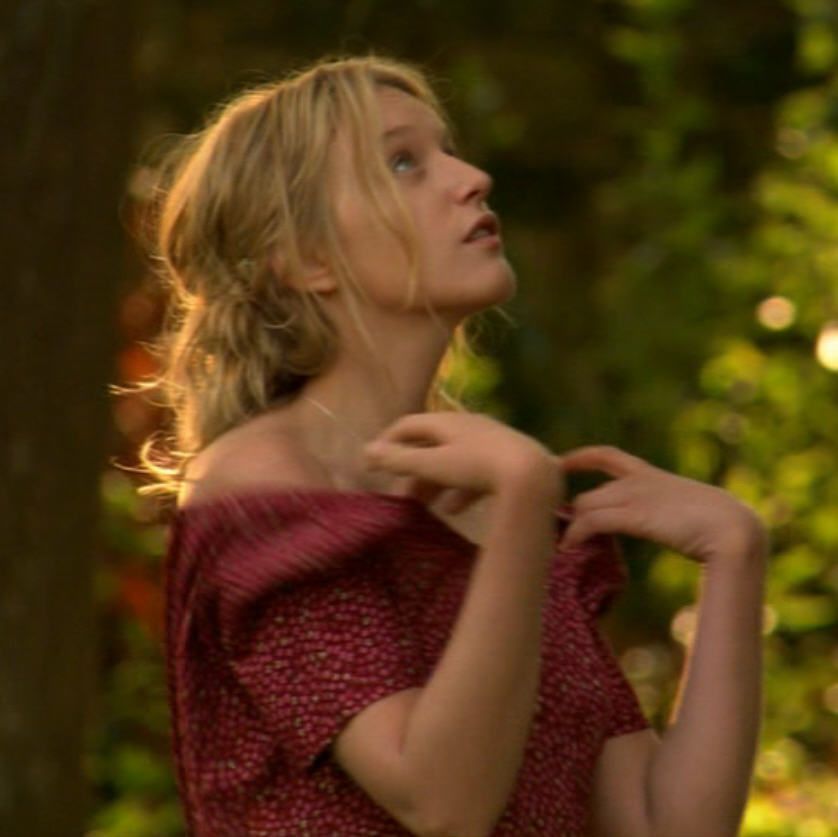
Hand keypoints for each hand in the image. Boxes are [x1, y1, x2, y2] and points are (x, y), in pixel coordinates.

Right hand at [363, 411, 561, 514]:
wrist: (533, 475)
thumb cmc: (478, 466)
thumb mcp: (434, 464)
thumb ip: (400, 460)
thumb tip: (366, 451)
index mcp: (448, 421)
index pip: (408, 425)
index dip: (387, 442)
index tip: (372, 464)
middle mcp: (468, 425)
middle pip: (431, 445)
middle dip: (412, 469)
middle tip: (398, 494)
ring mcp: (490, 442)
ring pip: (452, 461)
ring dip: (434, 482)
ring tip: (422, 505)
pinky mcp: (507, 462)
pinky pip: (475, 473)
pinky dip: (458, 490)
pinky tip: (453, 509)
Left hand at [556, 446, 767, 564]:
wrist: (736, 530)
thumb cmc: (723, 526)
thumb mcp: (691, 512)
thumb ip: (671, 513)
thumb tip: (672, 525)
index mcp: (653, 476)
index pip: (608, 456)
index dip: (580, 457)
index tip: (560, 462)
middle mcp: (640, 482)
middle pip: (589, 494)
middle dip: (570, 514)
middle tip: (558, 536)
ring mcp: (637, 497)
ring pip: (586, 507)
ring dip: (570, 529)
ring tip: (560, 548)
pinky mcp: (635, 516)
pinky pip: (592, 522)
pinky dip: (575, 535)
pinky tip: (567, 548)